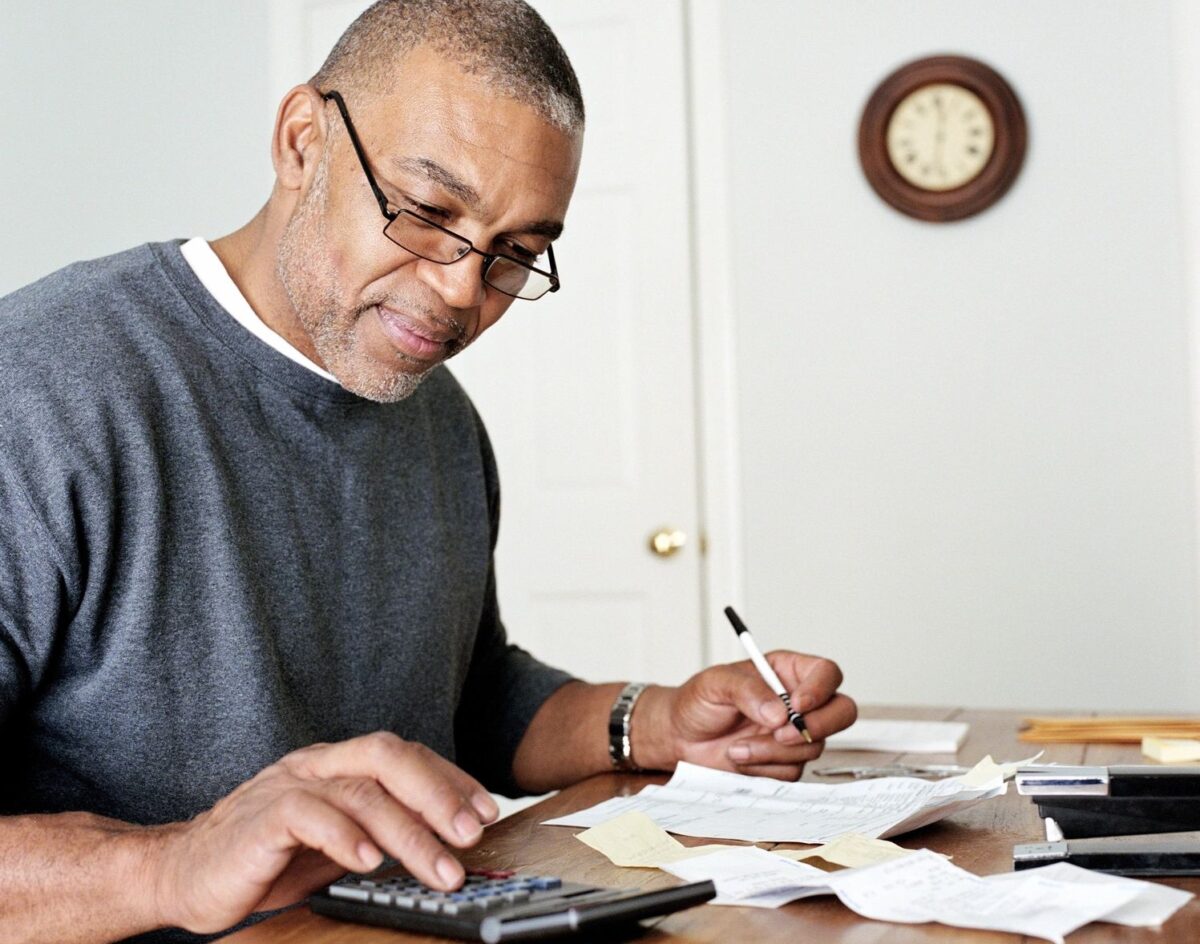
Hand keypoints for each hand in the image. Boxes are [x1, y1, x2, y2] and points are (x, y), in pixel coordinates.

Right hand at [148, 732, 497, 933]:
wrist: (183, 875)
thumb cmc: (267, 859)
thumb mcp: (338, 843)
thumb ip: (381, 832)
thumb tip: (448, 842)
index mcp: (339, 764)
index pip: (407, 756)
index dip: (451, 779)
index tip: (487, 812)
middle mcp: (318, 765)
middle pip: (389, 757)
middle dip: (438, 793)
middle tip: (473, 833)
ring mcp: (288, 785)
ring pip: (360, 791)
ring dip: (408, 832)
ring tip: (441, 867)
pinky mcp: (261, 818)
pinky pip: (308, 816)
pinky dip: (345, 838)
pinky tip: (370, 862)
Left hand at [640, 653, 855, 779]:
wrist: (680, 738)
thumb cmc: (698, 702)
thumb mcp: (716, 683)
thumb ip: (748, 691)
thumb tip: (779, 712)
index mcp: (787, 672)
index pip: (826, 673)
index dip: (821, 689)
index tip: (796, 704)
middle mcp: (798, 702)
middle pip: (842, 711)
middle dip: (817, 726)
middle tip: (782, 735)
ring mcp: (795, 735)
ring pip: (814, 746)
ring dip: (773, 751)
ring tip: (738, 745)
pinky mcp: (785, 762)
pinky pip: (792, 771)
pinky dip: (763, 767)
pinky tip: (740, 757)